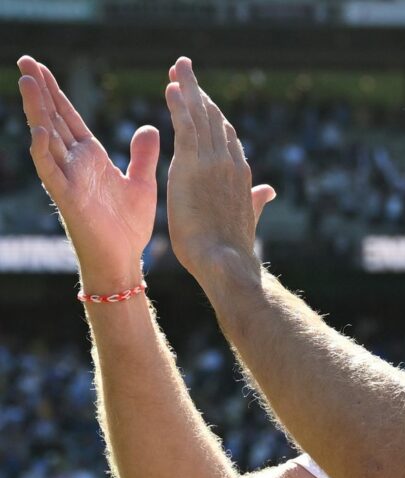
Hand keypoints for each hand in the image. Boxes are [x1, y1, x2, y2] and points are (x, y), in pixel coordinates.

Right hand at [17, 56, 158, 291]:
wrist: (124, 260)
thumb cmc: (127, 225)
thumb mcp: (141, 182)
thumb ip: (142, 154)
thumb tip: (149, 126)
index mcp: (91, 157)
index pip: (69, 117)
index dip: (56, 92)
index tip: (40, 66)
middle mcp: (75, 164)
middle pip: (53, 119)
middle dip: (40, 91)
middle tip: (24, 60)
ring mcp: (68, 179)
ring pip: (47, 139)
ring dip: (37, 112)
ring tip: (27, 82)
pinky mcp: (68, 198)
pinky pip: (52, 173)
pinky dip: (44, 152)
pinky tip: (40, 131)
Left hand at [164, 57, 275, 283]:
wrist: (225, 261)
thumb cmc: (232, 248)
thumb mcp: (247, 218)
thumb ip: (256, 200)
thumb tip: (270, 191)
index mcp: (240, 173)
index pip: (226, 134)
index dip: (212, 113)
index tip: (199, 96)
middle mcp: (229, 162)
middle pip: (214, 117)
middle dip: (199, 91)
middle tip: (185, 68)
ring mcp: (213, 162)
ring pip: (200, 116)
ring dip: (188, 88)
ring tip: (178, 67)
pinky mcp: (193, 166)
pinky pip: (186, 127)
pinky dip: (179, 105)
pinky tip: (172, 87)